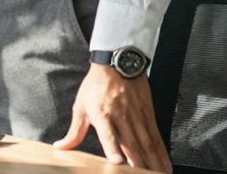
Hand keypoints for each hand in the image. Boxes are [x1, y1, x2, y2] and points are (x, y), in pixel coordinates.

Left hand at [54, 65, 169, 172]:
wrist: (117, 63)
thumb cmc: (96, 86)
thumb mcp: (80, 106)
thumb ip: (74, 131)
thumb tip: (61, 147)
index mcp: (102, 115)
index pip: (108, 135)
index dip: (112, 149)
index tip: (117, 162)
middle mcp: (121, 117)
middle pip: (131, 144)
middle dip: (138, 165)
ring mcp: (137, 117)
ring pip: (147, 144)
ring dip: (153, 163)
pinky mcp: (148, 115)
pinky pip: (156, 137)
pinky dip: (162, 153)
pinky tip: (165, 165)